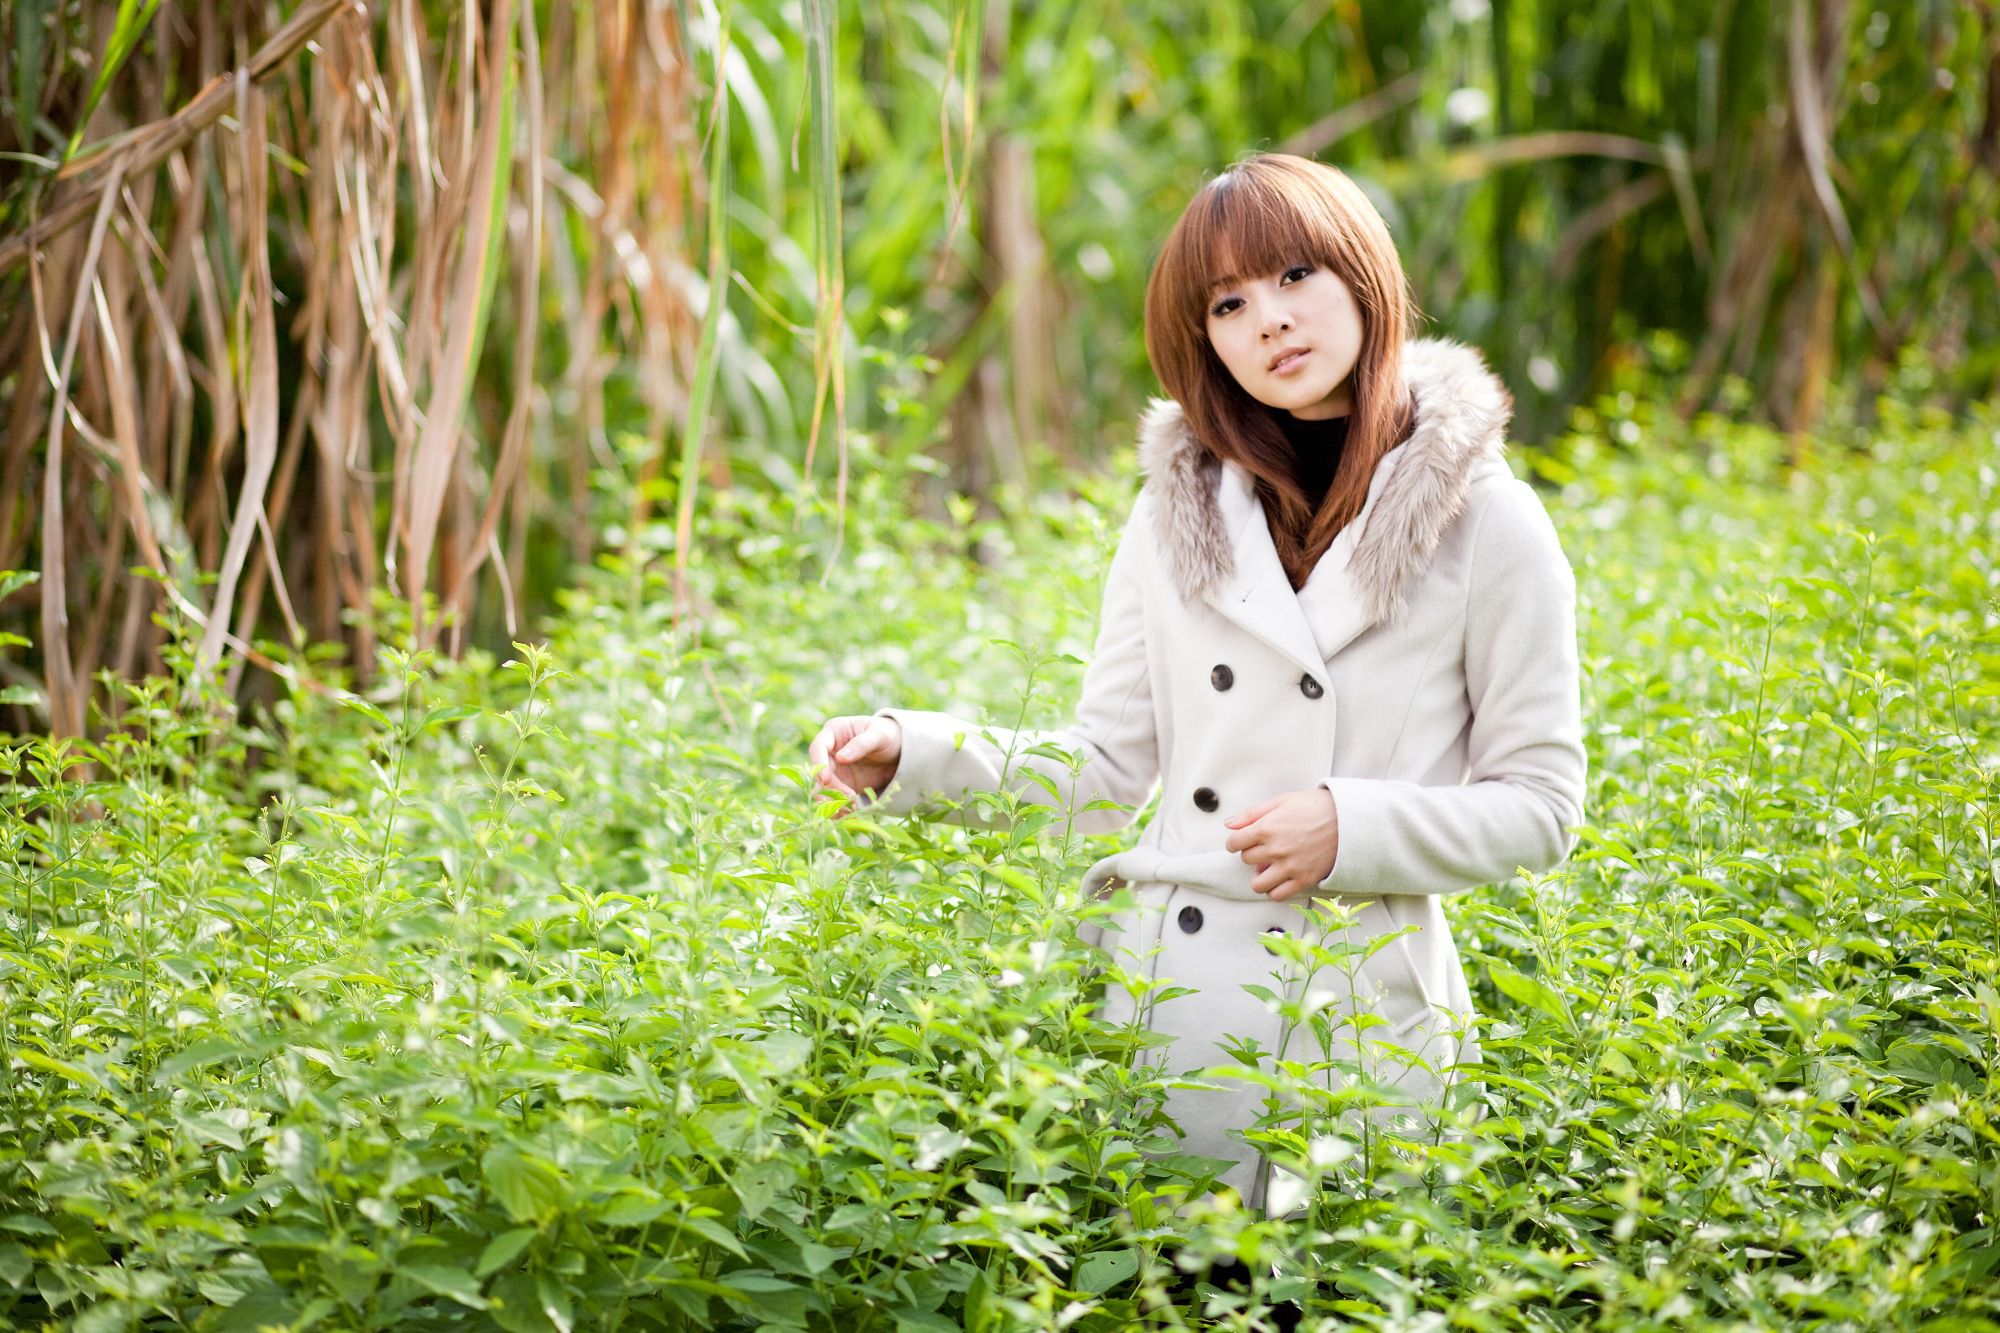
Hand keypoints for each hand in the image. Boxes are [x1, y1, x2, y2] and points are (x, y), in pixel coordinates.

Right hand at [808, 715, 902, 818]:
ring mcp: (834, 771)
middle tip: (849, 796)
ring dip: (834, 800)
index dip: (819, 764)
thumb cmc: (887, 735)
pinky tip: (851, 812)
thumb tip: (841, 757)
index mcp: (833, 733)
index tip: (826, 779)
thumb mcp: (879, 734)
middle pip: (819, 773)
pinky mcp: (842, 787)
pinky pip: (835, 799)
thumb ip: (861, 744)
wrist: (898, 750)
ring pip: (823, 789)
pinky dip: (840, 808)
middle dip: (830, 787)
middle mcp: (829, 753)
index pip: (818, 748)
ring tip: (851, 807)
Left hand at [1222, 787, 1338, 901]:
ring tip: (1269, 866)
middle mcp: (1276, 850)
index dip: (1235, 841)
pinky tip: (1280, 877)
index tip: (1241, 841)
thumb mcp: (1281, 801)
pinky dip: (1275, 889)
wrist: (1347, 819)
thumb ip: (1252, 814)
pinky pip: (1278, 895)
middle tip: (1264, 847)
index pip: (1234, 843)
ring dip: (1259, 875)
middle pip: (1246, 860)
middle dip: (1251, 853)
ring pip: (1258, 884)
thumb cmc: (1314, 806)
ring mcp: (1290, 867)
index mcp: (1267, 828)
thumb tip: (1229, 824)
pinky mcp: (1304, 879)